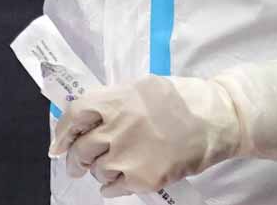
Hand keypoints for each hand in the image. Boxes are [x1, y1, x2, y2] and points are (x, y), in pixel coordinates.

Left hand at [50, 75, 240, 195]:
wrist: (218, 119)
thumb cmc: (183, 99)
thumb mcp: (140, 88)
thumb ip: (113, 102)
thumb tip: (88, 118)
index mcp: (114, 100)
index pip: (73, 116)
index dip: (61, 133)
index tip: (58, 144)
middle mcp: (116, 127)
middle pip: (80, 149)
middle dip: (75, 160)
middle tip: (76, 165)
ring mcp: (129, 154)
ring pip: (96, 171)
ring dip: (98, 172)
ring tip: (110, 169)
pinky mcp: (144, 178)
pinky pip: (114, 189)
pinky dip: (112, 188)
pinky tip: (120, 182)